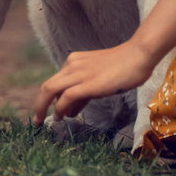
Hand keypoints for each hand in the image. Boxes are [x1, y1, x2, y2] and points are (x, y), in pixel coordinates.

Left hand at [31, 40, 158, 122]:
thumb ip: (84, 92)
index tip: (50, 112)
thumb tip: (70, 109)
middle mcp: (72, 65)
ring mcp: (79, 73)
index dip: (51, 100)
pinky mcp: (88, 83)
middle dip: (39, 104)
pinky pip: (66, 96)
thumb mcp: (99, 79)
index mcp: (74, 62)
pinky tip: (61, 116)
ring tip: (43, 121)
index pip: (57, 83)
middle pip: (47, 86)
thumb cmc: (124, 67)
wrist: (139, 55)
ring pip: (50, 90)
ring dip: (43, 107)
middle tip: (36, 119)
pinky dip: (60, 108)